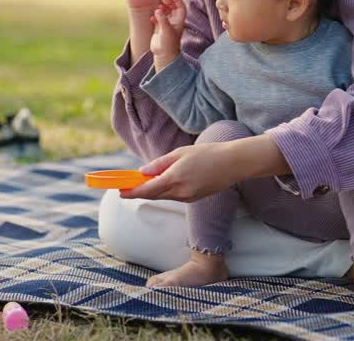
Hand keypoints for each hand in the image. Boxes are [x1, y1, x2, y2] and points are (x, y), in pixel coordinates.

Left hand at [122, 141, 247, 202]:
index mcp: (174, 178)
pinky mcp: (195, 199)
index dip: (132, 192)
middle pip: (154, 195)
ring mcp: (188, 197)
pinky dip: (167, 191)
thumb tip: (143, 172)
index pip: (147, 190)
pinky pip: (176, 196)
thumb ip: (160, 164)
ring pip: (165, 196)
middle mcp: (180, 192)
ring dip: (154, 190)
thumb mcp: (180, 153)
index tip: (120, 192)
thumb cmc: (208, 153)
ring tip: (145, 182)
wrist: (233, 164)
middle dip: (140, 192)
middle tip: (127, 187)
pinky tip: (165, 182)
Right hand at [150, 0, 186, 67]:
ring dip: (161, 8)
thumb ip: (162, 19)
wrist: (163, 54)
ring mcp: (166, 25)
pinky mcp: (159, 28)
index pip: (181, 7)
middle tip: (163, 0)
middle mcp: (173, 22)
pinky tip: (151, 18)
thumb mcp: (166, 30)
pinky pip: (157, 18)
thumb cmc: (168, 43)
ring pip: (165, 12)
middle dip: (168, 2)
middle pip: (173, 8)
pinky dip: (154, 16)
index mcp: (179, 21)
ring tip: (157, 8)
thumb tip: (158, 10)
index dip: (178, 0)